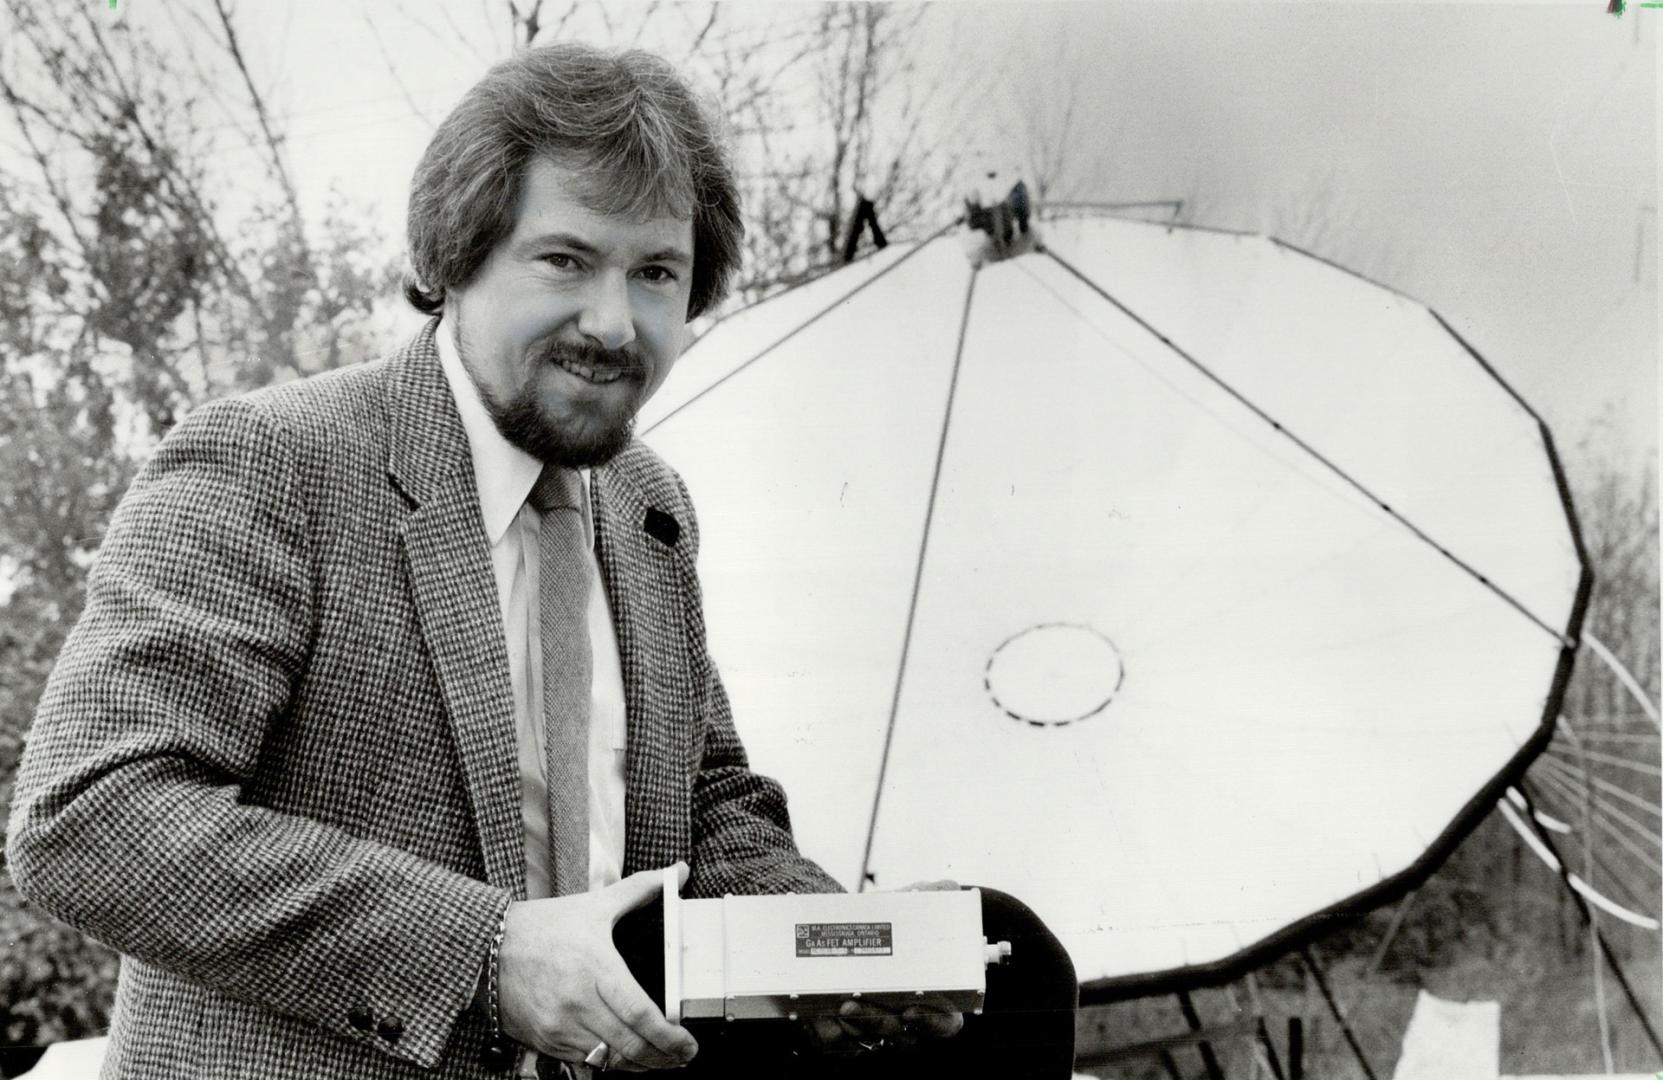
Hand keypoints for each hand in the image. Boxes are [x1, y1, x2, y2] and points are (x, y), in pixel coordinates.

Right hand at [496, 863, 697, 1071]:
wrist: (485, 948)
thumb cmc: (541, 927)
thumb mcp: (594, 904)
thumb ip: (641, 889)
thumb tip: (678, 872)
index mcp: (596, 969)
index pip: (640, 1014)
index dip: (669, 1036)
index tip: (688, 1044)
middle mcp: (578, 1004)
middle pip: (629, 1046)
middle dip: (663, 1058)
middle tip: (681, 1057)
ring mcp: (559, 1028)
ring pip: (609, 1061)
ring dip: (639, 1065)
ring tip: (659, 1060)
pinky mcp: (544, 1042)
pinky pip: (584, 1063)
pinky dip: (609, 1063)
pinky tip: (624, 1057)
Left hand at [801, 878, 966, 1054]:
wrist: (847, 923)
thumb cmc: (891, 920)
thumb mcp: (913, 904)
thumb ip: (935, 894)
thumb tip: (949, 888)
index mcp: (933, 996)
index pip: (945, 1023)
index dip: (931, 1022)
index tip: (909, 1010)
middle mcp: (905, 1019)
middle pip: (898, 1035)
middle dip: (875, 1022)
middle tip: (854, 1005)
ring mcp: (874, 1028)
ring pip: (864, 1039)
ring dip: (848, 1026)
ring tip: (832, 1004)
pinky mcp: (843, 1031)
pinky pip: (834, 1040)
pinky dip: (823, 1028)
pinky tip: (812, 1014)